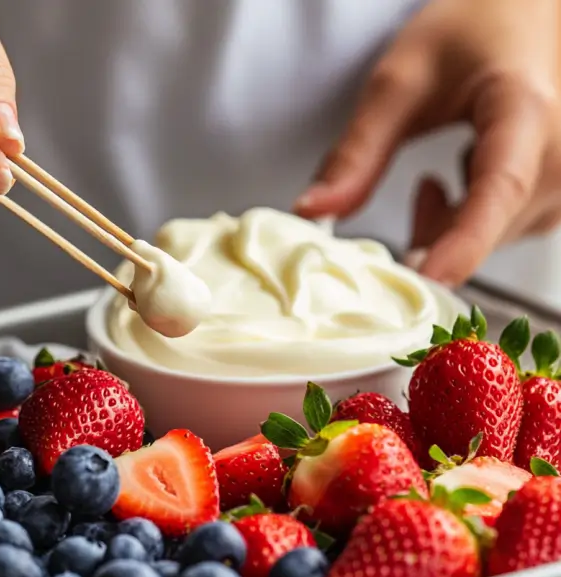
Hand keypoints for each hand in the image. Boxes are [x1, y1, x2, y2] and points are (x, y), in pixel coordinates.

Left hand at [293, 0, 560, 286]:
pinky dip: (466, 225)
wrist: (521, 12)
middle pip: (486, 228)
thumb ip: (357, 152)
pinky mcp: (556, 193)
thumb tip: (311, 211)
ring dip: (445, 228)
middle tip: (407, 195)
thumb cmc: (472, 31)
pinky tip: (456, 184)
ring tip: (429, 182)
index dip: (461, 244)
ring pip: (491, 239)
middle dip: (429, 234)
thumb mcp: (400, 82)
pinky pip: (504, 232)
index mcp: (525, 112)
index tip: (423, 279)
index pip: (498, 190)